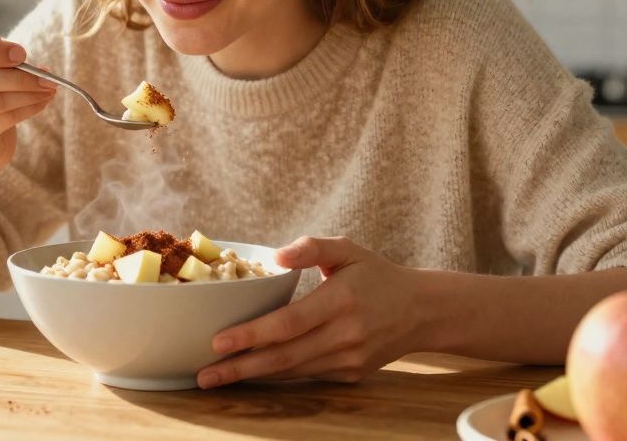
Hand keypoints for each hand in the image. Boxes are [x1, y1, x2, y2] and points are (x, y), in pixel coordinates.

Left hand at [197, 236, 425, 388]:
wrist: (421, 311)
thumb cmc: (377, 275)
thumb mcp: (348, 249)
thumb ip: (312, 247)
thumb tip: (275, 256)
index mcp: (341, 300)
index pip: (289, 323)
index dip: (252, 335)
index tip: (218, 341)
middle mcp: (345, 334)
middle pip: (284, 356)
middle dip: (240, 368)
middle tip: (204, 374)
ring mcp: (349, 359)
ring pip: (292, 372)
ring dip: (252, 376)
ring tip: (217, 378)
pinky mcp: (350, 374)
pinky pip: (306, 376)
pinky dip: (277, 376)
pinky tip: (251, 373)